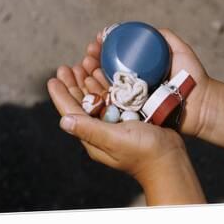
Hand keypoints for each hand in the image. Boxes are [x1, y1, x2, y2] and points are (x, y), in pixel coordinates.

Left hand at [47, 66, 205, 205]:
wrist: (170, 160)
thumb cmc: (143, 153)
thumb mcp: (114, 140)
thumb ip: (90, 129)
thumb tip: (63, 120)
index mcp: (93, 135)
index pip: (71, 112)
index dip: (61, 95)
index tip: (53, 78)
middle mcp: (100, 128)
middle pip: (81, 102)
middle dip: (73, 83)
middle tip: (66, 66)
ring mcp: (114, 122)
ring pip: (96, 97)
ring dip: (88, 81)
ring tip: (83, 64)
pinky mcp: (128, 116)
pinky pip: (112, 97)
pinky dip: (105, 84)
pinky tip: (103, 73)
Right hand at [79, 28, 212, 137]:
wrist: (202, 104)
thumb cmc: (193, 78)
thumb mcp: (180, 51)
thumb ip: (166, 38)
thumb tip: (147, 29)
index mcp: (139, 71)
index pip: (115, 57)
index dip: (103, 48)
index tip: (96, 40)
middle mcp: (133, 86)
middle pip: (105, 71)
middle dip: (91, 61)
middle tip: (87, 54)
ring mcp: (131, 101)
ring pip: (104, 87)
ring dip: (89, 76)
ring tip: (84, 65)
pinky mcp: (132, 116)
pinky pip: (111, 105)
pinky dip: (97, 94)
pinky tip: (88, 83)